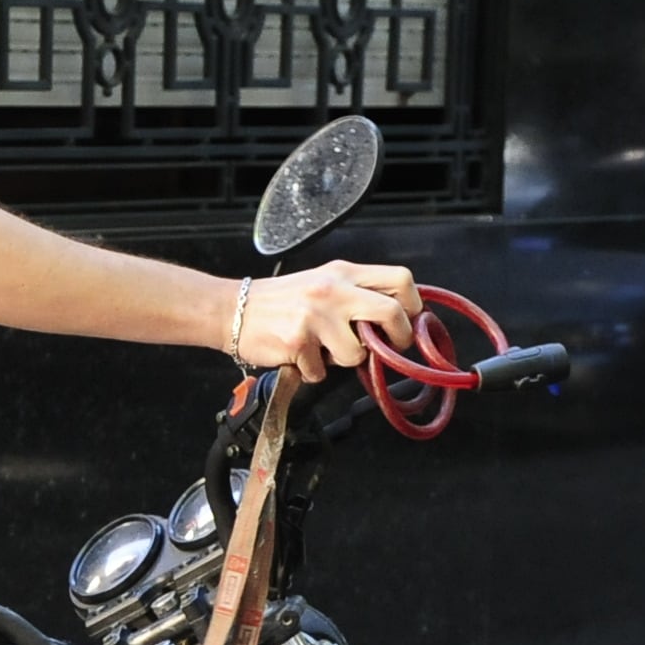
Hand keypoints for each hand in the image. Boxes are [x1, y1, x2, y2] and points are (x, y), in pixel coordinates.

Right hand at [229, 262, 416, 382]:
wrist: (232, 310)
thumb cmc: (280, 301)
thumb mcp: (323, 282)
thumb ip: (358, 295)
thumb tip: (396, 320)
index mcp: (343, 273)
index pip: (399, 279)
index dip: (412, 305)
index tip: (407, 322)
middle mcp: (333, 290)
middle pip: (390, 313)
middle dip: (396, 338)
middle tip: (388, 349)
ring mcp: (316, 316)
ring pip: (356, 354)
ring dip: (343, 362)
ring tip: (322, 351)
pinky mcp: (298, 342)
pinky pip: (322, 372)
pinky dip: (313, 371)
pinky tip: (299, 356)